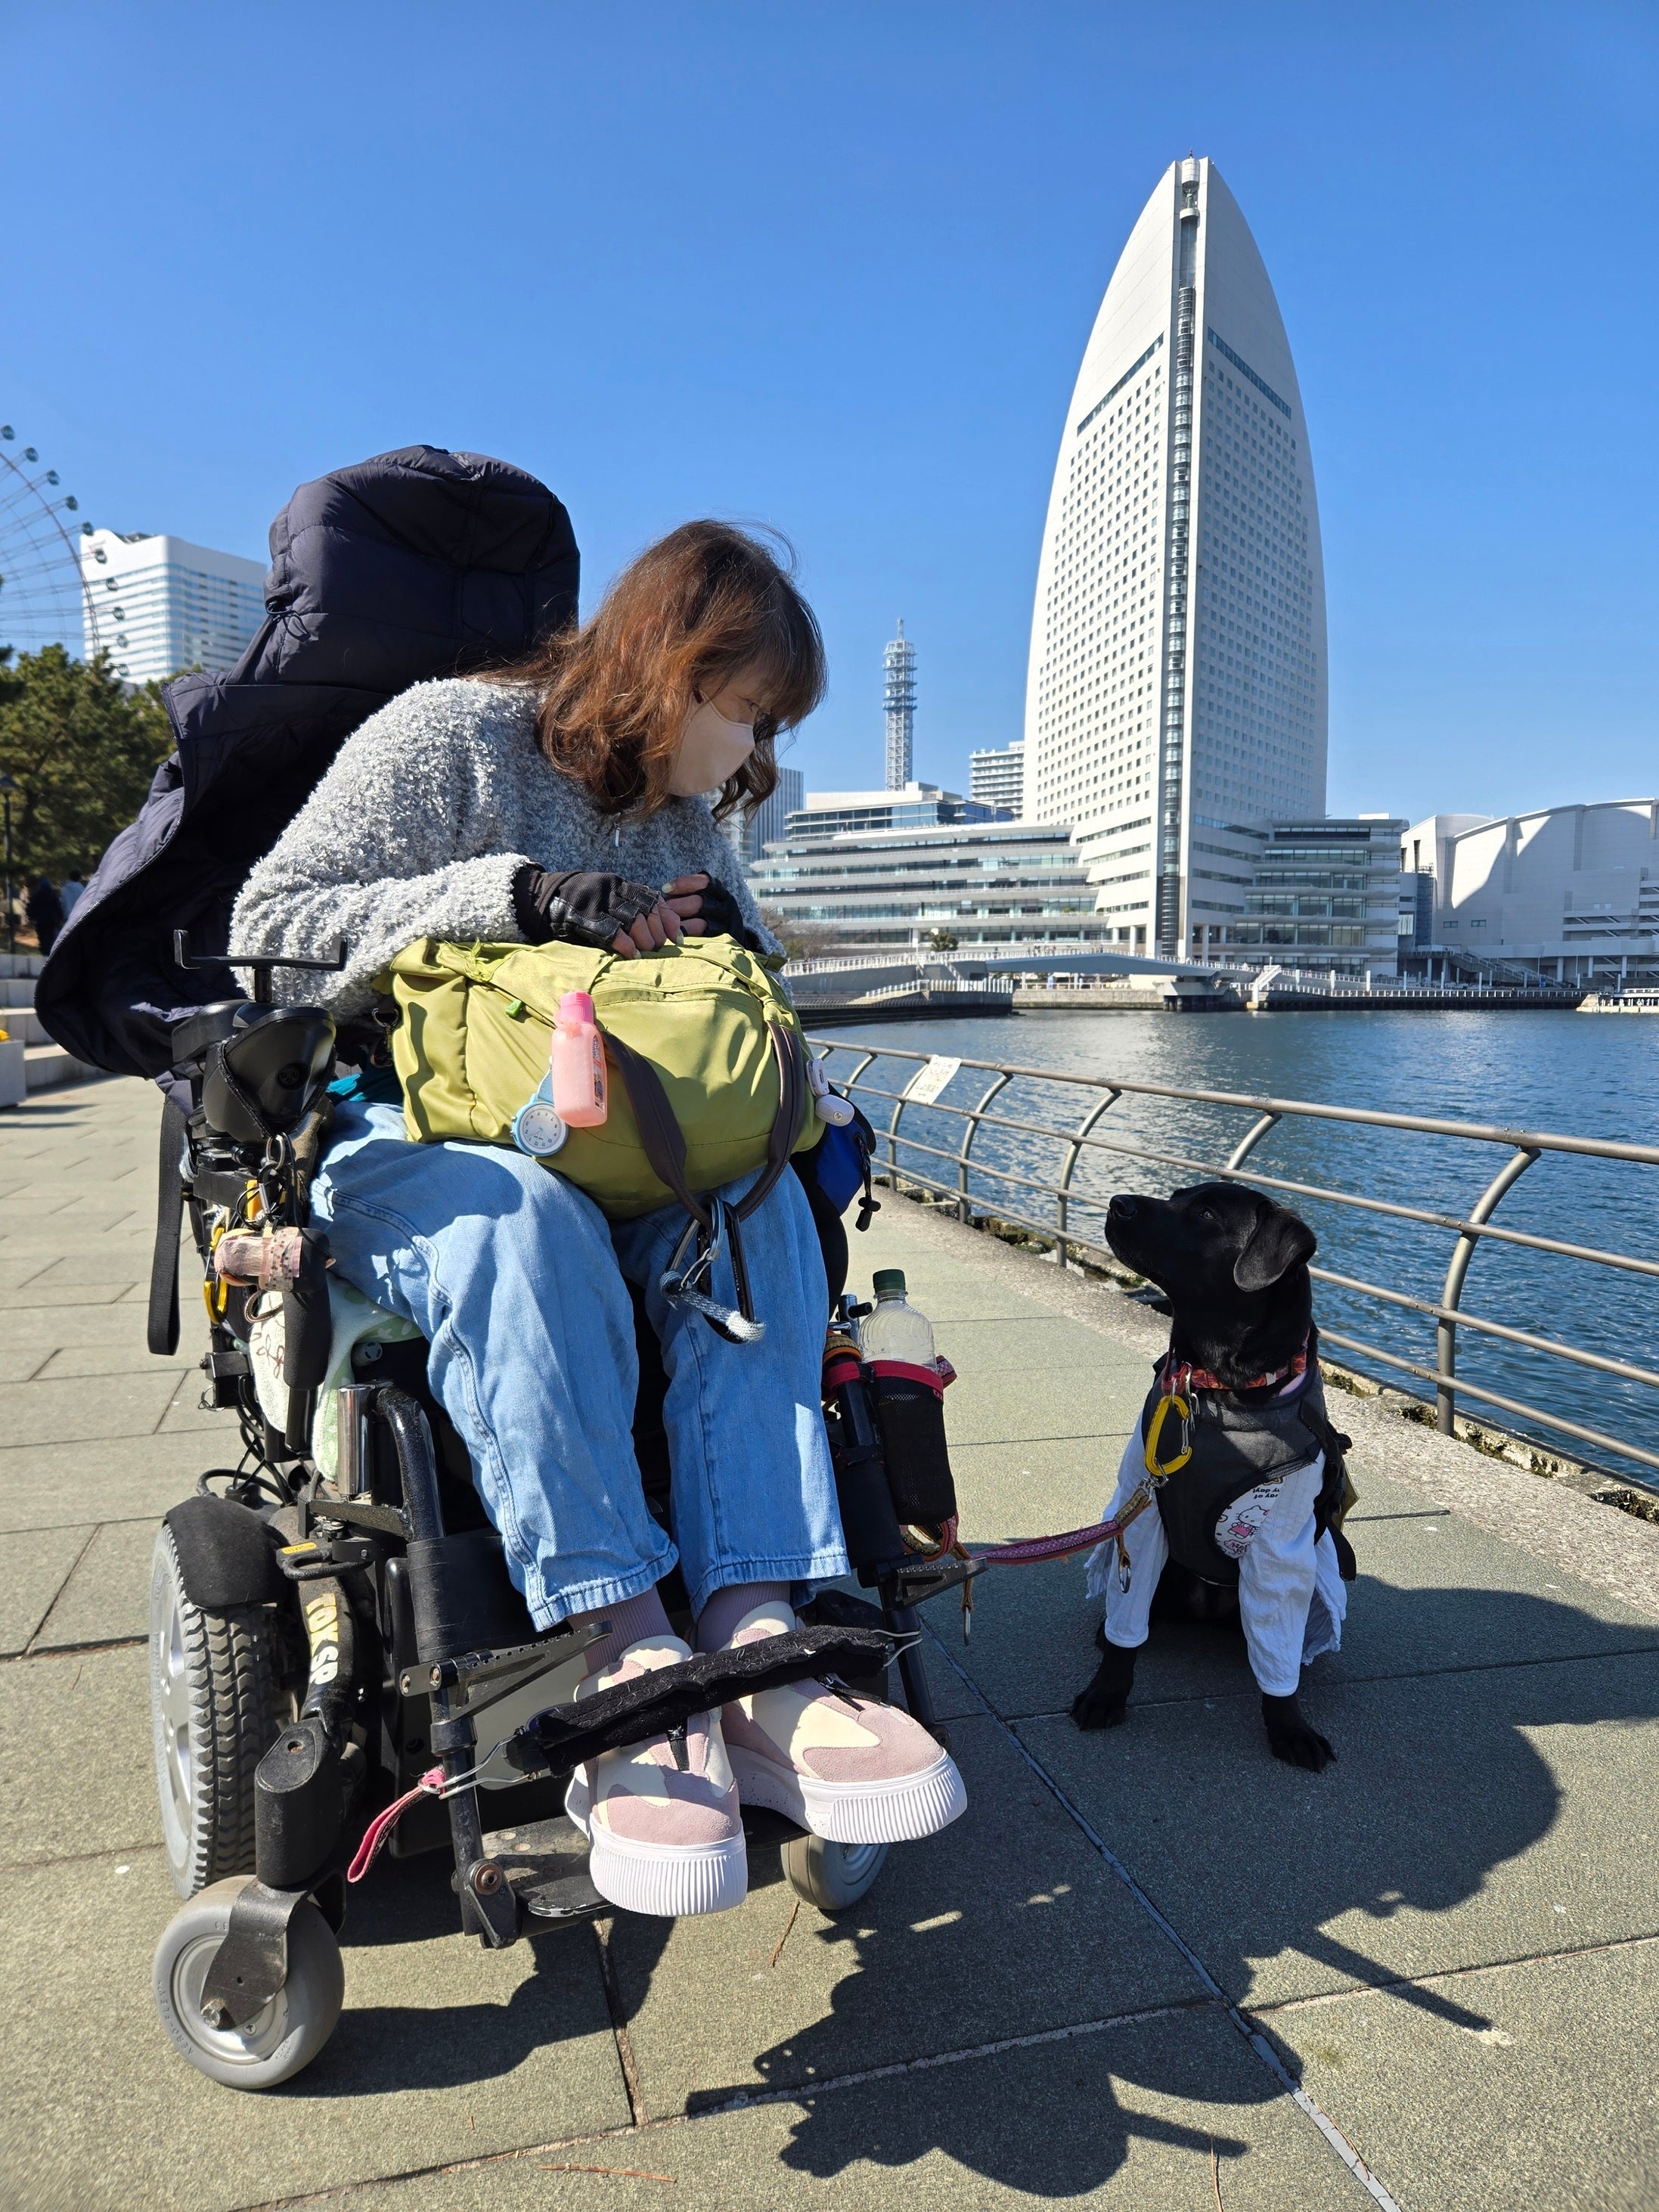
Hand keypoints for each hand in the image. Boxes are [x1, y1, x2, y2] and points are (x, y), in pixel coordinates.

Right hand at [512, 868, 683, 956]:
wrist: (547, 898)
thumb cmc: (582, 905)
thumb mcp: (609, 901)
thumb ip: (630, 910)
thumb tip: (659, 934)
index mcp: (621, 885)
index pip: (654, 899)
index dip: (668, 919)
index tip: (676, 938)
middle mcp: (613, 889)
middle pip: (646, 911)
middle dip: (656, 933)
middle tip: (657, 949)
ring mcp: (599, 900)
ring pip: (633, 920)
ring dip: (644, 940)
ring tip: (645, 953)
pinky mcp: (584, 915)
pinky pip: (611, 930)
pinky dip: (625, 944)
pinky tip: (632, 954)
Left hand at [660, 873, 748, 939]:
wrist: (735, 933)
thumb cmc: (710, 912)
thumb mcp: (705, 898)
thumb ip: (687, 895)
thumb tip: (658, 897)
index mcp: (719, 891)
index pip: (704, 882)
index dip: (684, 883)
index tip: (665, 889)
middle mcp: (724, 905)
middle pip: (700, 902)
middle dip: (678, 906)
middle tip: (662, 911)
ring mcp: (724, 924)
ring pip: (701, 923)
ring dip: (681, 924)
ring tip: (666, 926)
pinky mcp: (721, 939)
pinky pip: (703, 939)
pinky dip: (688, 936)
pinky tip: (676, 937)